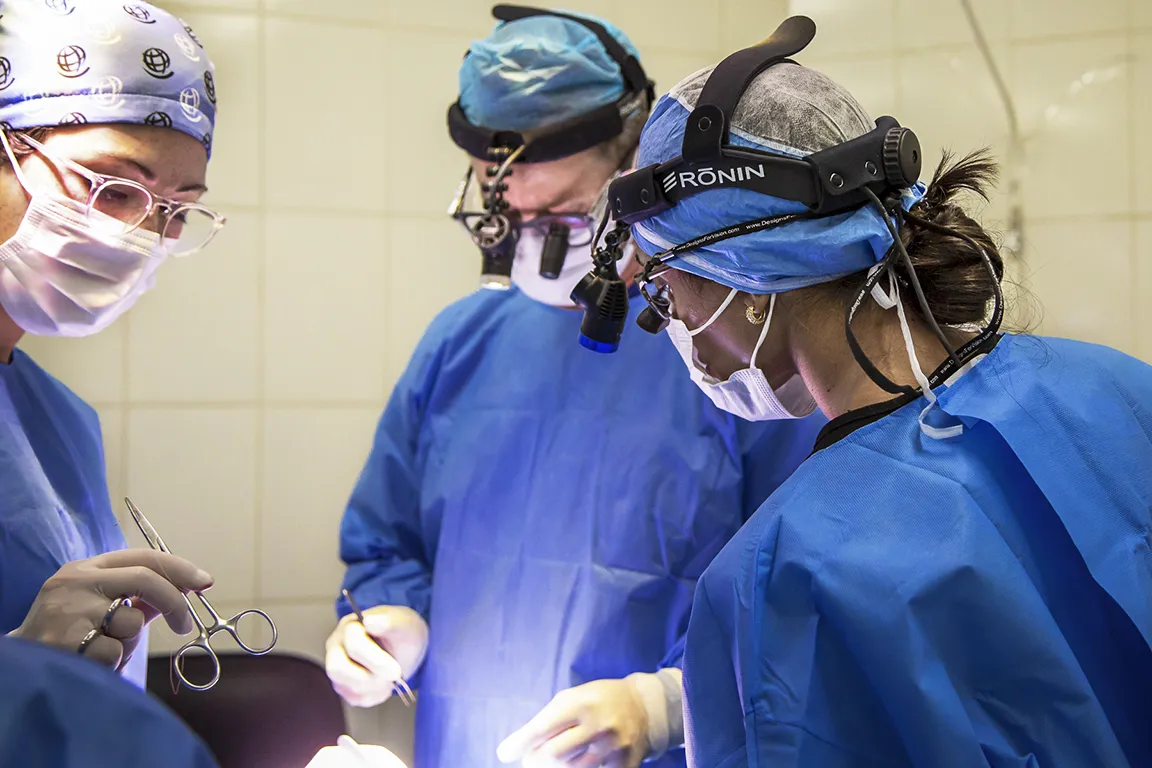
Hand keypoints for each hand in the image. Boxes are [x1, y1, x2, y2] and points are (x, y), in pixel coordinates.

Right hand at [9, 549, 213, 668]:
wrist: (20, 664)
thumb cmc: (67, 633)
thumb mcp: (98, 606)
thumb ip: (138, 598)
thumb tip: (186, 590)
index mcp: (86, 569)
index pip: (143, 557)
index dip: (180, 568)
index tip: (205, 581)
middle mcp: (77, 582)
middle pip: (146, 580)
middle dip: (175, 603)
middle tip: (184, 625)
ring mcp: (70, 611)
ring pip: (132, 622)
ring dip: (129, 643)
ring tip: (103, 649)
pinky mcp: (67, 642)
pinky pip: (115, 653)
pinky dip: (113, 664)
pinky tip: (90, 663)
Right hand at [325, 604, 428, 707]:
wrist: (404, 647)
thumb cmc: (402, 632)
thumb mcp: (405, 624)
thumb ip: (390, 623)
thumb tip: (370, 622)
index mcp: (350, 626)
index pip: (353, 645)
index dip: (376, 661)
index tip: (396, 671)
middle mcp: (337, 646)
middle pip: (338, 669)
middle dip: (371, 678)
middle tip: (394, 676)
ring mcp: (336, 666)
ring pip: (345, 687)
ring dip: (374, 687)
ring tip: (391, 677)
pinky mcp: (342, 685)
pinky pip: (354, 698)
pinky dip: (374, 695)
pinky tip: (384, 684)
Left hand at [497, 677, 653, 767]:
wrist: (645, 706)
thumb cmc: (598, 700)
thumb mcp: (573, 698)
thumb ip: (548, 718)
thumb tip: (520, 745)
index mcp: (582, 703)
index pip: (543, 726)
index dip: (521, 742)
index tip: (504, 753)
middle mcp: (598, 725)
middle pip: (555, 754)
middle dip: (536, 760)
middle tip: (530, 760)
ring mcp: (614, 747)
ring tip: (554, 758)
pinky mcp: (626, 764)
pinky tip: (578, 762)